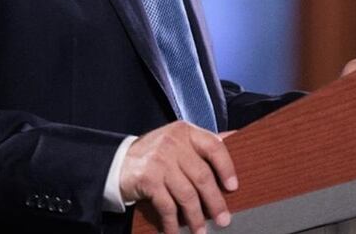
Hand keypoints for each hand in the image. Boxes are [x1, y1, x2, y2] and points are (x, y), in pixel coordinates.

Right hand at [120, 121, 237, 233]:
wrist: (118, 162)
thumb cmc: (156, 154)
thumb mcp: (179, 141)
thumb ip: (203, 143)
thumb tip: (237, 139)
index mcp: (185, 131)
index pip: (214, 146)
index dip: (227, 168)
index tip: (233, 187)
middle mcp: (173, 143)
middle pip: (202, 176)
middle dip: (215, 202)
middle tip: (223, 220)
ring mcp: (160, 161)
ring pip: (187, 195)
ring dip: (196, 217)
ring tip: (201, 231)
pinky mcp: (148, 179)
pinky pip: (167, 206)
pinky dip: (173, 223)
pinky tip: (176, 232)